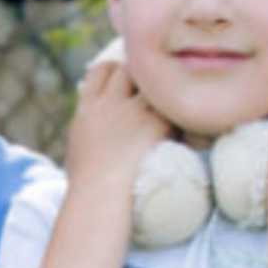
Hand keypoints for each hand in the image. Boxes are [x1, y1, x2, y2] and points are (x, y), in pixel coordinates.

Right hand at [64, 62, 173, 190]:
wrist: (99, 198)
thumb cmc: (86, 188)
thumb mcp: (77, 151)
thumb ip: (87, 132)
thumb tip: (91, 134)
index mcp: (86, 110)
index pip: (101, 70)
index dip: (116, 71)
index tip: (126, 82)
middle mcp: (109, 104)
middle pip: (129, 69)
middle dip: (143, 77)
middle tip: (157, 94)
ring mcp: (133, 112)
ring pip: (154, 84)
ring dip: (165, 93)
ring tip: (175, 108)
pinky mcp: (157, 124)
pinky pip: (175, 107)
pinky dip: (183, 113)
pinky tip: (190, 126)